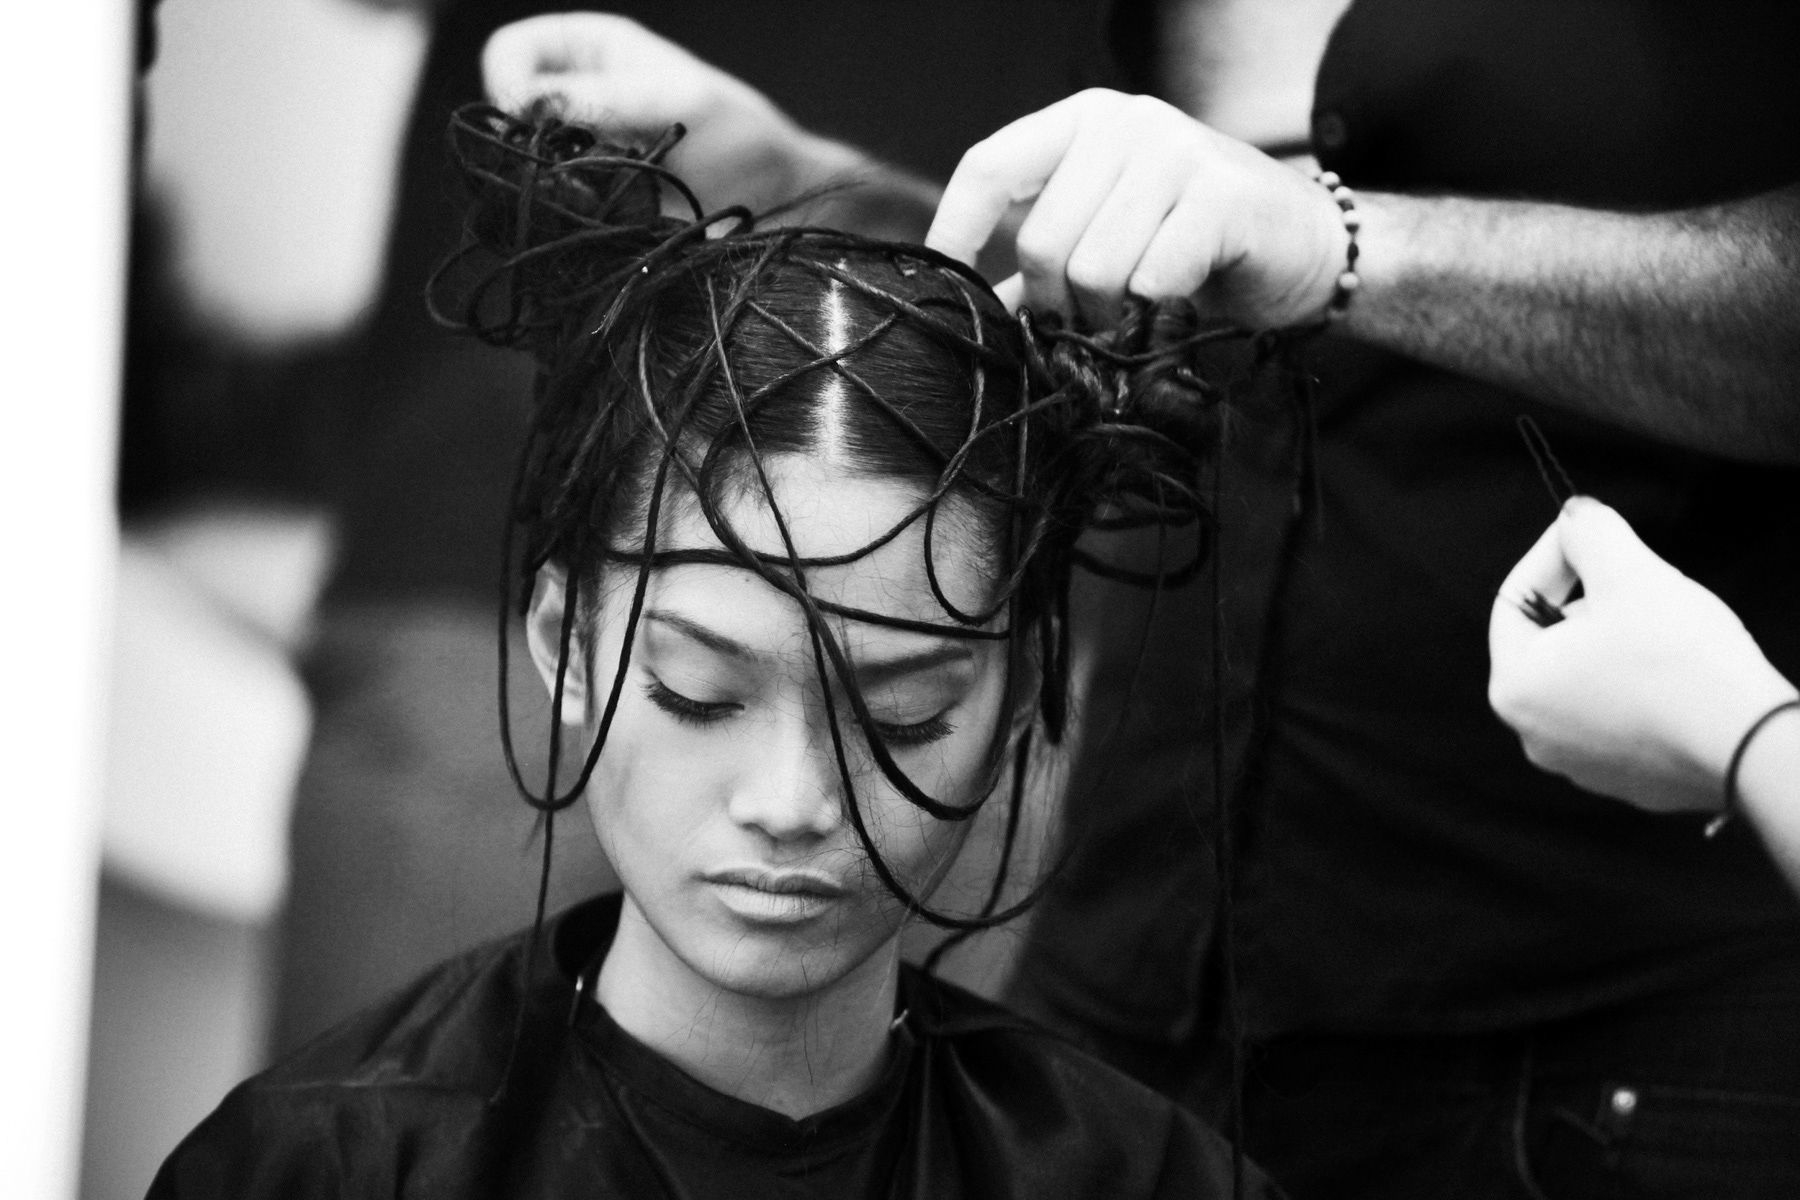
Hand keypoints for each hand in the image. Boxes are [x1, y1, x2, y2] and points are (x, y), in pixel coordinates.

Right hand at [482, 13, 853, 214]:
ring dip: (543, 184)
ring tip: (591, 198)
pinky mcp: (589, 204)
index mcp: (592, 49)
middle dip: (522, 141)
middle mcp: (576, 96)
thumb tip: (528, 107)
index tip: (531, 126)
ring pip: (519, 165)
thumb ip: (606, 99)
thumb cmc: (743, 138)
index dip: (506, 85)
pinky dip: (562, 216)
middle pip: (502, 110)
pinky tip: (597, 222)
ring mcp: (579, 152)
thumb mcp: (677, 102)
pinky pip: (549, 209)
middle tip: (561, 171)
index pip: (509, 50)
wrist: (780, 203)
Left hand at [925, 89, 1347, 329]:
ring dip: (1109, 316)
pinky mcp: (1220, 196)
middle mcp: (1126, 123)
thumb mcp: (1108, 240)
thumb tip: (967, 307)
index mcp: (1084, 123)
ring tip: (1136, 316)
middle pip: (1040, 238)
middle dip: (1056, 304)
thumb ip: (1040, 265)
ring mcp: (1176, 151)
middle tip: (1087, 324)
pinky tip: (1176, 308)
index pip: (989, 166)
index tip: (944, 287)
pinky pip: (1149, 280)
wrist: (1308, 251)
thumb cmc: (1198, 250)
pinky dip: (1155, 315)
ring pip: (1092, 268)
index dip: (955, 232)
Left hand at [1488, 496, 1797, 813]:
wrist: (1750, 745)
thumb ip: (1588, 532)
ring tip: (1660, 625)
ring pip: (1586, 677)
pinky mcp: (1625, 779)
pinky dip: (1639, 685)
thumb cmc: (1679, 658)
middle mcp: (1531, 734)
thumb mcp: (1628, 571)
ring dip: (1614, 642)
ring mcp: (1578, 763)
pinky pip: (1620, 714)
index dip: (1552, 555)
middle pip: (1549, 641)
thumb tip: (1574, 515)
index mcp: (1513, 687)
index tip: (1584, 531)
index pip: (1514, 601)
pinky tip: (1676, 671)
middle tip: (1631, 579)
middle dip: (1585, 601)